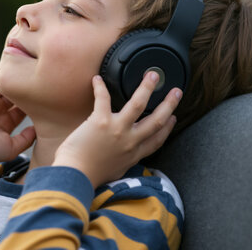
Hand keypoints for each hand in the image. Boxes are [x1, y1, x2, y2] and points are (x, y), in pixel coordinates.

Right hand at [0, 75, 36, 174]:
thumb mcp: (12, 148)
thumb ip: (26, 139)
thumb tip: (38, 128)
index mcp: (6, 123)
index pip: (23, 110)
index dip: (34, 103)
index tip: (48, 98)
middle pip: (16, 96)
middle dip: (27, 90)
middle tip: (42, 82)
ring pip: (6, 86)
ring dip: (16, 80)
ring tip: (30, 71)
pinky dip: (2, 74)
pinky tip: (15, 67)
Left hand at [53, 72, 181, 187]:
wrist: (76, 176)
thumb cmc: (90, 176)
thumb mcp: (115, 172)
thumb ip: (122, 162)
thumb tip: (121, 158)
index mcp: (134, 154)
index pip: (157, 140)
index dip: (168, 128)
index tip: (173, 118)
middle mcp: (130, 141)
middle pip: (156, 120)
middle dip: (169, 104)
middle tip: (176, 91)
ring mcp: (117, 130)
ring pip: (138, 104)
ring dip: (146, 88)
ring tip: (152, 75)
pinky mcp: (101, 121)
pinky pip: (103, 99)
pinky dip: (99, 87)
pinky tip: (97, 79)